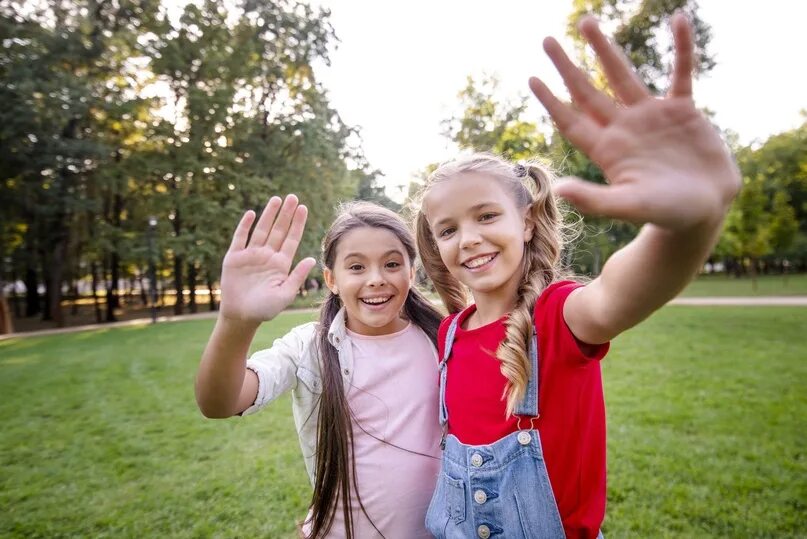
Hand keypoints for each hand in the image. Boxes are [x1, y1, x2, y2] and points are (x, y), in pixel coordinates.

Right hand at [219, 194, 316, 323]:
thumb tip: (313, 259)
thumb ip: (297, 276)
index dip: (297, 224)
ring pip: (261, 230)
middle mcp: (267, 256)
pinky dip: (245, 226)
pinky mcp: (234, 258)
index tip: (303, 208)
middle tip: (292, 197)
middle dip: (285, 214)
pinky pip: (240, 238)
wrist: (241, 316)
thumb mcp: (285, 294)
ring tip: (277, 199)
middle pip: (278, 230)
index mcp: (281, 264)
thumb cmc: (265, 309)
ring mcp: (251, 255)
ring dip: (269, 215)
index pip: (291, 239)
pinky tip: (251, 214)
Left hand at [529, 13, 740, 230]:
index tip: (531, 78)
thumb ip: (596, 199)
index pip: (572, 121)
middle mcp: (624, 128)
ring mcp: (651, 116)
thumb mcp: (630, 206)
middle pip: (588, 91)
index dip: (551, 101)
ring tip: (586, 22)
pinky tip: (679, 20)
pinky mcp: (683, 110)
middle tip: (547, 40)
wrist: (708, 208)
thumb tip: (559, 190)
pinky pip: (681, 73)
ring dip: (605, 49)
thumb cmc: (667, 213)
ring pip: (623, 75)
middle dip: (567, 67)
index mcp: (607, 150)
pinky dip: (681, 48)